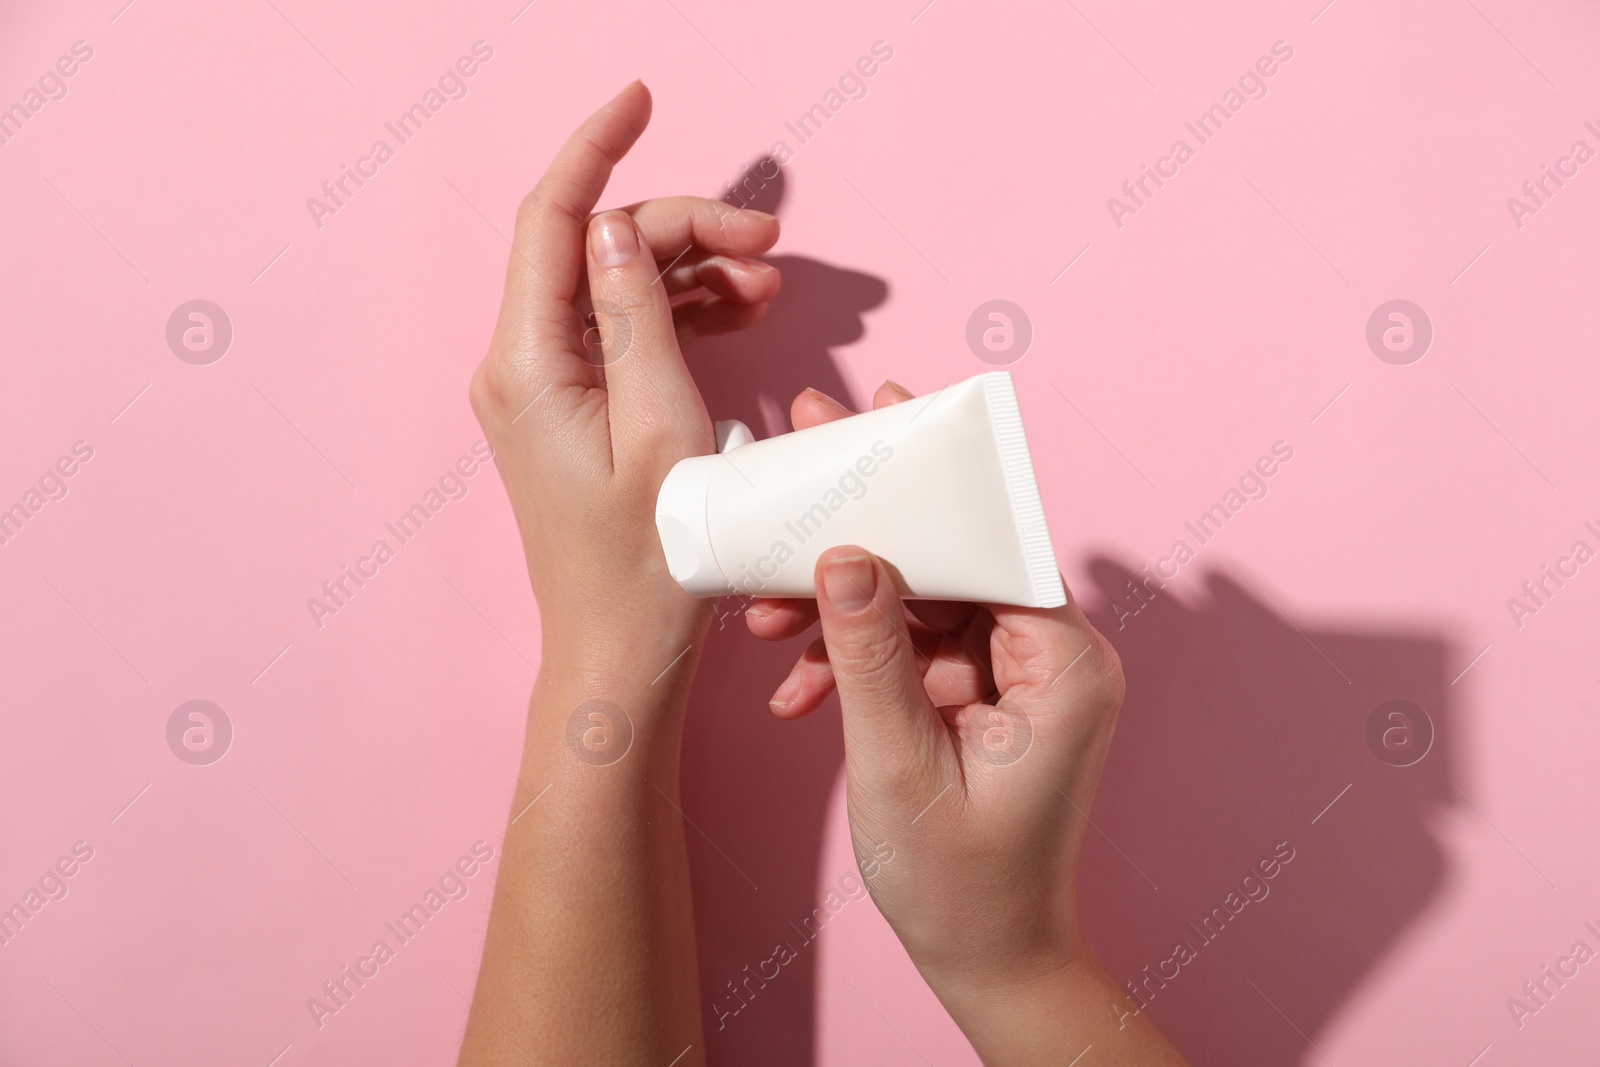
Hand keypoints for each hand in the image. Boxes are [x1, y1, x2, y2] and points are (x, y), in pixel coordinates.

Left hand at [469, 80, 781, 672]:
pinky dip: (678, 316)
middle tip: (769, 244)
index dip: (596, 146)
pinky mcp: (570, 409)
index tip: (640, 96)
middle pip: (597, 249)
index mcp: (528, 363)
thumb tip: (619, 225)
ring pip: (615, 288)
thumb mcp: (664, 429)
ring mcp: (542, 388)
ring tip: (770, 288)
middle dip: (683, 230)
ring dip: (690, 274)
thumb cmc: (650, 563)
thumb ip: (639, 316)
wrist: (620, 653)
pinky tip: (739, 317)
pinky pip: (621, 333)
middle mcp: (520, 365)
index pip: (553, 219)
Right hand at [746, 385, 1183, 1061]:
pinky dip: (855, 661)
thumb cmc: (962, 885)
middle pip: (952, 558)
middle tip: (798, 474)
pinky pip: (914, 649)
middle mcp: (1055, 658)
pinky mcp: (986, 696)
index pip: (992, 540)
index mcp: (1065, 666)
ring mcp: (1020, 676)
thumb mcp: (899, 765)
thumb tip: (845, 552)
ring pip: (922, 601)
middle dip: (864, 535)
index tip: (870, 419)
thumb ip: (870, 654)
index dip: (925, 480)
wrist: (990, 959)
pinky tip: (795, 691)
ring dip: (841, 610)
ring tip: (763, 617)